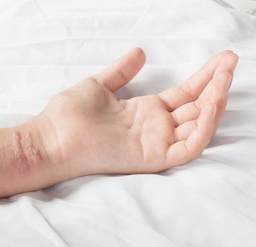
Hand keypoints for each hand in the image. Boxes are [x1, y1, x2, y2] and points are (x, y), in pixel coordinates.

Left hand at [35, 48, 237, 175]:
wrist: (51, 137)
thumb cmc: (69, 115)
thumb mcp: (99, 86)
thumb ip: (122, 72)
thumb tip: (140, 53)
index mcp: (143, 112)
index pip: (182, 95)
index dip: (203, 78)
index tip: (221, 60)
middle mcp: (153, 128)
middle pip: (194, 108)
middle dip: (215, 85)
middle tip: (231, 62)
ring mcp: (154, 144)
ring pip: (196, 126)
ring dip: (214, 102)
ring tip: (225, 78)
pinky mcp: (152, 158)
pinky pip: (188, 146)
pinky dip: (204, 127)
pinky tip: (212, 102)